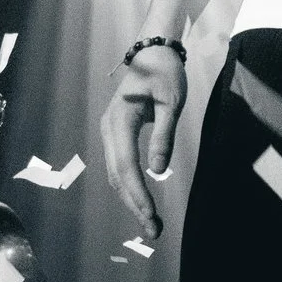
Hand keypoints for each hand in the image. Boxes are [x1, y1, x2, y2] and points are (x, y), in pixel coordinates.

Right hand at [100, 45, 185, 238]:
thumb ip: (164, 135)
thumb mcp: (172, 102)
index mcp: (120, 119)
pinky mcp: (116, 134)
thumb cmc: (165, 72)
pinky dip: (129, 186)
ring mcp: (109, 131)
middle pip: (118, 174)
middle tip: (153, 230)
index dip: (137, 192)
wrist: (153, 51)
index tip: (150, 215)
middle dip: (134, 203)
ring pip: (116, 173)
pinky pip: (120, 165)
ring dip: (131, 198)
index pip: (126, 164)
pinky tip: (141, 201)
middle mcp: (109, 128)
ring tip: (150, 223)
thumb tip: (158, 171)